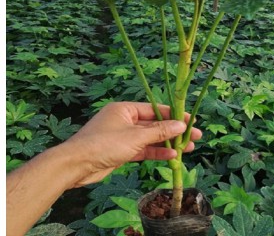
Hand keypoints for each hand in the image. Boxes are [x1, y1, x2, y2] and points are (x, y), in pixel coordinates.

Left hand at [62, 102, 201, 186]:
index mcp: (125, 109)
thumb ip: (159, 132)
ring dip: (168, 143)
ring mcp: (123, 136)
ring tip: (188, 148)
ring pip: (150, 138)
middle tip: (195, 136)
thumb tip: (181, 125)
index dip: (174, 115)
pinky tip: (172, 156)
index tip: (190, 120)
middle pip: (154, 124)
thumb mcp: (135, 136)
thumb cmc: (104, 143)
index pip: (155, 109)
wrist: (76, 166)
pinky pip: (143, 149)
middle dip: (174, 131)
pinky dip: (156, 152)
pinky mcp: (121, 151)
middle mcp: (125, 120)